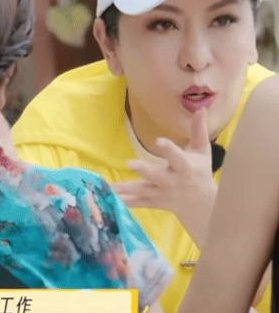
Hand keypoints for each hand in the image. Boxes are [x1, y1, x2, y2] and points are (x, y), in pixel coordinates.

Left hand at [112, 108, 216, 245]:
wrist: (202, 204)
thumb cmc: (200, 171)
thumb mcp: (202, 151)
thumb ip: (198, 130)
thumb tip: (200, 108)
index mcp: (184, 166)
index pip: (177, 157)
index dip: (168, 149)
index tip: (158, 140)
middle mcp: (172, 180)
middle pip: (156, 175)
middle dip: (144, 169)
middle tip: (129, 162)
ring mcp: (161, 193)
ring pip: (143, 190)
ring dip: (127, 188)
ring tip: (111, 186)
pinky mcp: (154, 202)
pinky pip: (138, 203)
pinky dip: (125, 202)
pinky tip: (110, 199)